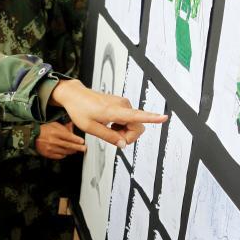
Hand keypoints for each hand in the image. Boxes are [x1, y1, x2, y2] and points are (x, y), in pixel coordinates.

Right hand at [36, 121, 85, 159]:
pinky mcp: (48, 154)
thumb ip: (64, 127)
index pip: (68, 137)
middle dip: (77, 147)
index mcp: (55, 132)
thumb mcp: (54, 125)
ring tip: (76, 150)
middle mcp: (53, 141)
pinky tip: (66, 153)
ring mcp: (51, 148)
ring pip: (65, 152)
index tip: (82, 141)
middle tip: (83, 148)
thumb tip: (72, 127)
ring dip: (72, 151)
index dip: (76, 140)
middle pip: (68, 145)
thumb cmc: (44, 130)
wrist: (33, 136)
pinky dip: (64, 155)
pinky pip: (59, 156)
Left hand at [50, 80, 166, 148]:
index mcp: (114, 111)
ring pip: (133, 124)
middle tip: (112, 137)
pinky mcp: (121, 104)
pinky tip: (110, 124)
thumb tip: (123, 144)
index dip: (152, 118)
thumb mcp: (91, 128)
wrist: (74, 95)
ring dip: (123, 131)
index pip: (137, 116)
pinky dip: (121, 125)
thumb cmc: (80, 110)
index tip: (164, 117)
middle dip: (128, 136)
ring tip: (108, 128)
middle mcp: (122, 105)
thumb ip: (109, 137)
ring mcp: (123, 104)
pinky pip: (128, 119)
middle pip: (137, 126)